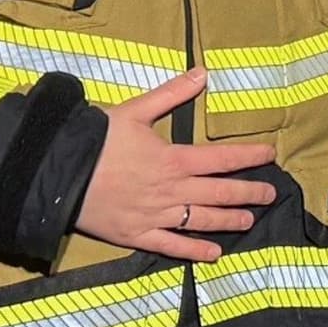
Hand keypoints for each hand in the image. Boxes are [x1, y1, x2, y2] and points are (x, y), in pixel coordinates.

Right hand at [76, 70, 276, 261]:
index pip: (221, 158)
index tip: (270, 156)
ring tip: (249, 221)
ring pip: (202, 220)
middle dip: (248, 193)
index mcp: (173, 159)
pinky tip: (214, 254)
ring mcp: (156, 216)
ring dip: (229, 221)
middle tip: (270, 194)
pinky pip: (172, 246)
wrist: (57, 172)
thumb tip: (203, 73)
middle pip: (219, 193)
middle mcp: (171, 190)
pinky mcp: (137, 234)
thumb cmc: (95, 139)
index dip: (248, 157)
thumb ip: (172, 93)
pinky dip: (195, 250)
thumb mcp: (135, 110)